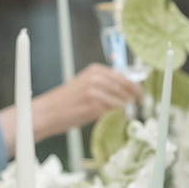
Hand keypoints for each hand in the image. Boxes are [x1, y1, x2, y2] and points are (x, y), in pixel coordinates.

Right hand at [25, 64, 143, 142]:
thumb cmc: (66, 101)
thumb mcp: (86, 85)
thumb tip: (127, 91)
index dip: (136, 87)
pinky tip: (108, 117)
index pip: (125, 76)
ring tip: (121, 114)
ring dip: (125, 109)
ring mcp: (95, 91)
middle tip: (138, 106)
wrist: (48, 112)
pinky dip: (114, 115)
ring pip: (122, 100)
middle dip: (135, 98)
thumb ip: (105, 85)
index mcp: (95, 70)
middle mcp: (96, 78)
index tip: (141, 95)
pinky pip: (113, 111)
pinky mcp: (93, 105)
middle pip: (127, 87)